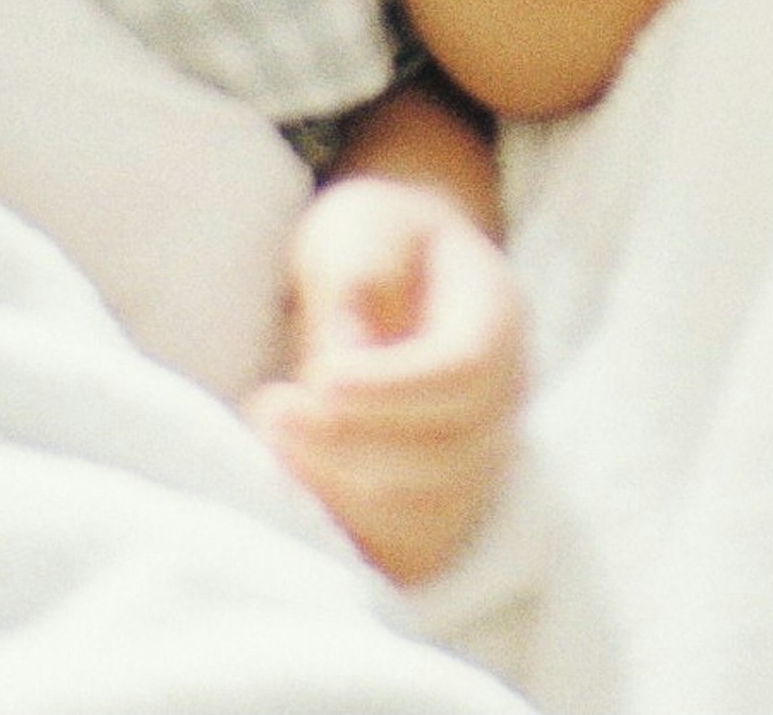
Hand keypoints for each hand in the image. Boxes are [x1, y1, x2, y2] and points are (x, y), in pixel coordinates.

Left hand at [243, 175, 523, 584]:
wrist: (403, 271)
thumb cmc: (378, 242)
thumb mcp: (363, 222)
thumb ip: (360, 274)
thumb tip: (343, 358)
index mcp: (496, 319)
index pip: (466, 374)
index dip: (394, 389)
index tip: (318, 378)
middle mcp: (504, 399)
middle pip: (451, 455)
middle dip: (350, 444)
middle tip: (269, 407)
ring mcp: (479, 460)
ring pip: (430, 513)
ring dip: (343, 492)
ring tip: (270, 443)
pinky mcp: (439, 504)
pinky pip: (411, 550)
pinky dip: (351, 535)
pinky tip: (291, 492)